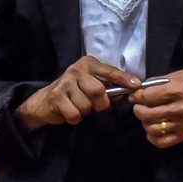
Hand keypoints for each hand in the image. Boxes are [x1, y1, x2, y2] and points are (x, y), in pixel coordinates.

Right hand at [16, 56, 136, 129]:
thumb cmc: (76, 91)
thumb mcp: (92, 84)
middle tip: (96, 105)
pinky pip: (74, 114)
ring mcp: (65, 83)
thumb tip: (129, 89)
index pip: (110, 71)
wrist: (46, 100)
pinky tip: (70, 111)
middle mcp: (76, 70)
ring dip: (85, 111)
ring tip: (79, 106)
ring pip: (86, 105)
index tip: (136, 85)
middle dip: (100, 103)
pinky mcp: (56, 97)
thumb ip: (110, 86)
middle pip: (98, 90)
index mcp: (88, 64)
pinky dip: (75, 118)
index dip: (123, 79)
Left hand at [130, 69, 182, 148]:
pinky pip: (160, 142)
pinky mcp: (182, 135)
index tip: (135, 96)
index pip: (147, 96)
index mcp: (178, 90)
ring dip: (144, 122)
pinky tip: (153, 127)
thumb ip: (156, 83)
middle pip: (147, 114)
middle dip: (138, 109)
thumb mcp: (175, 76)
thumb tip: (137, 91)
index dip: (136, 96)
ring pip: (151, 128)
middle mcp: (180, 109)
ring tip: (147, 116)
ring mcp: (182, 124)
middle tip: (138, 106)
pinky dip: (152, 136)